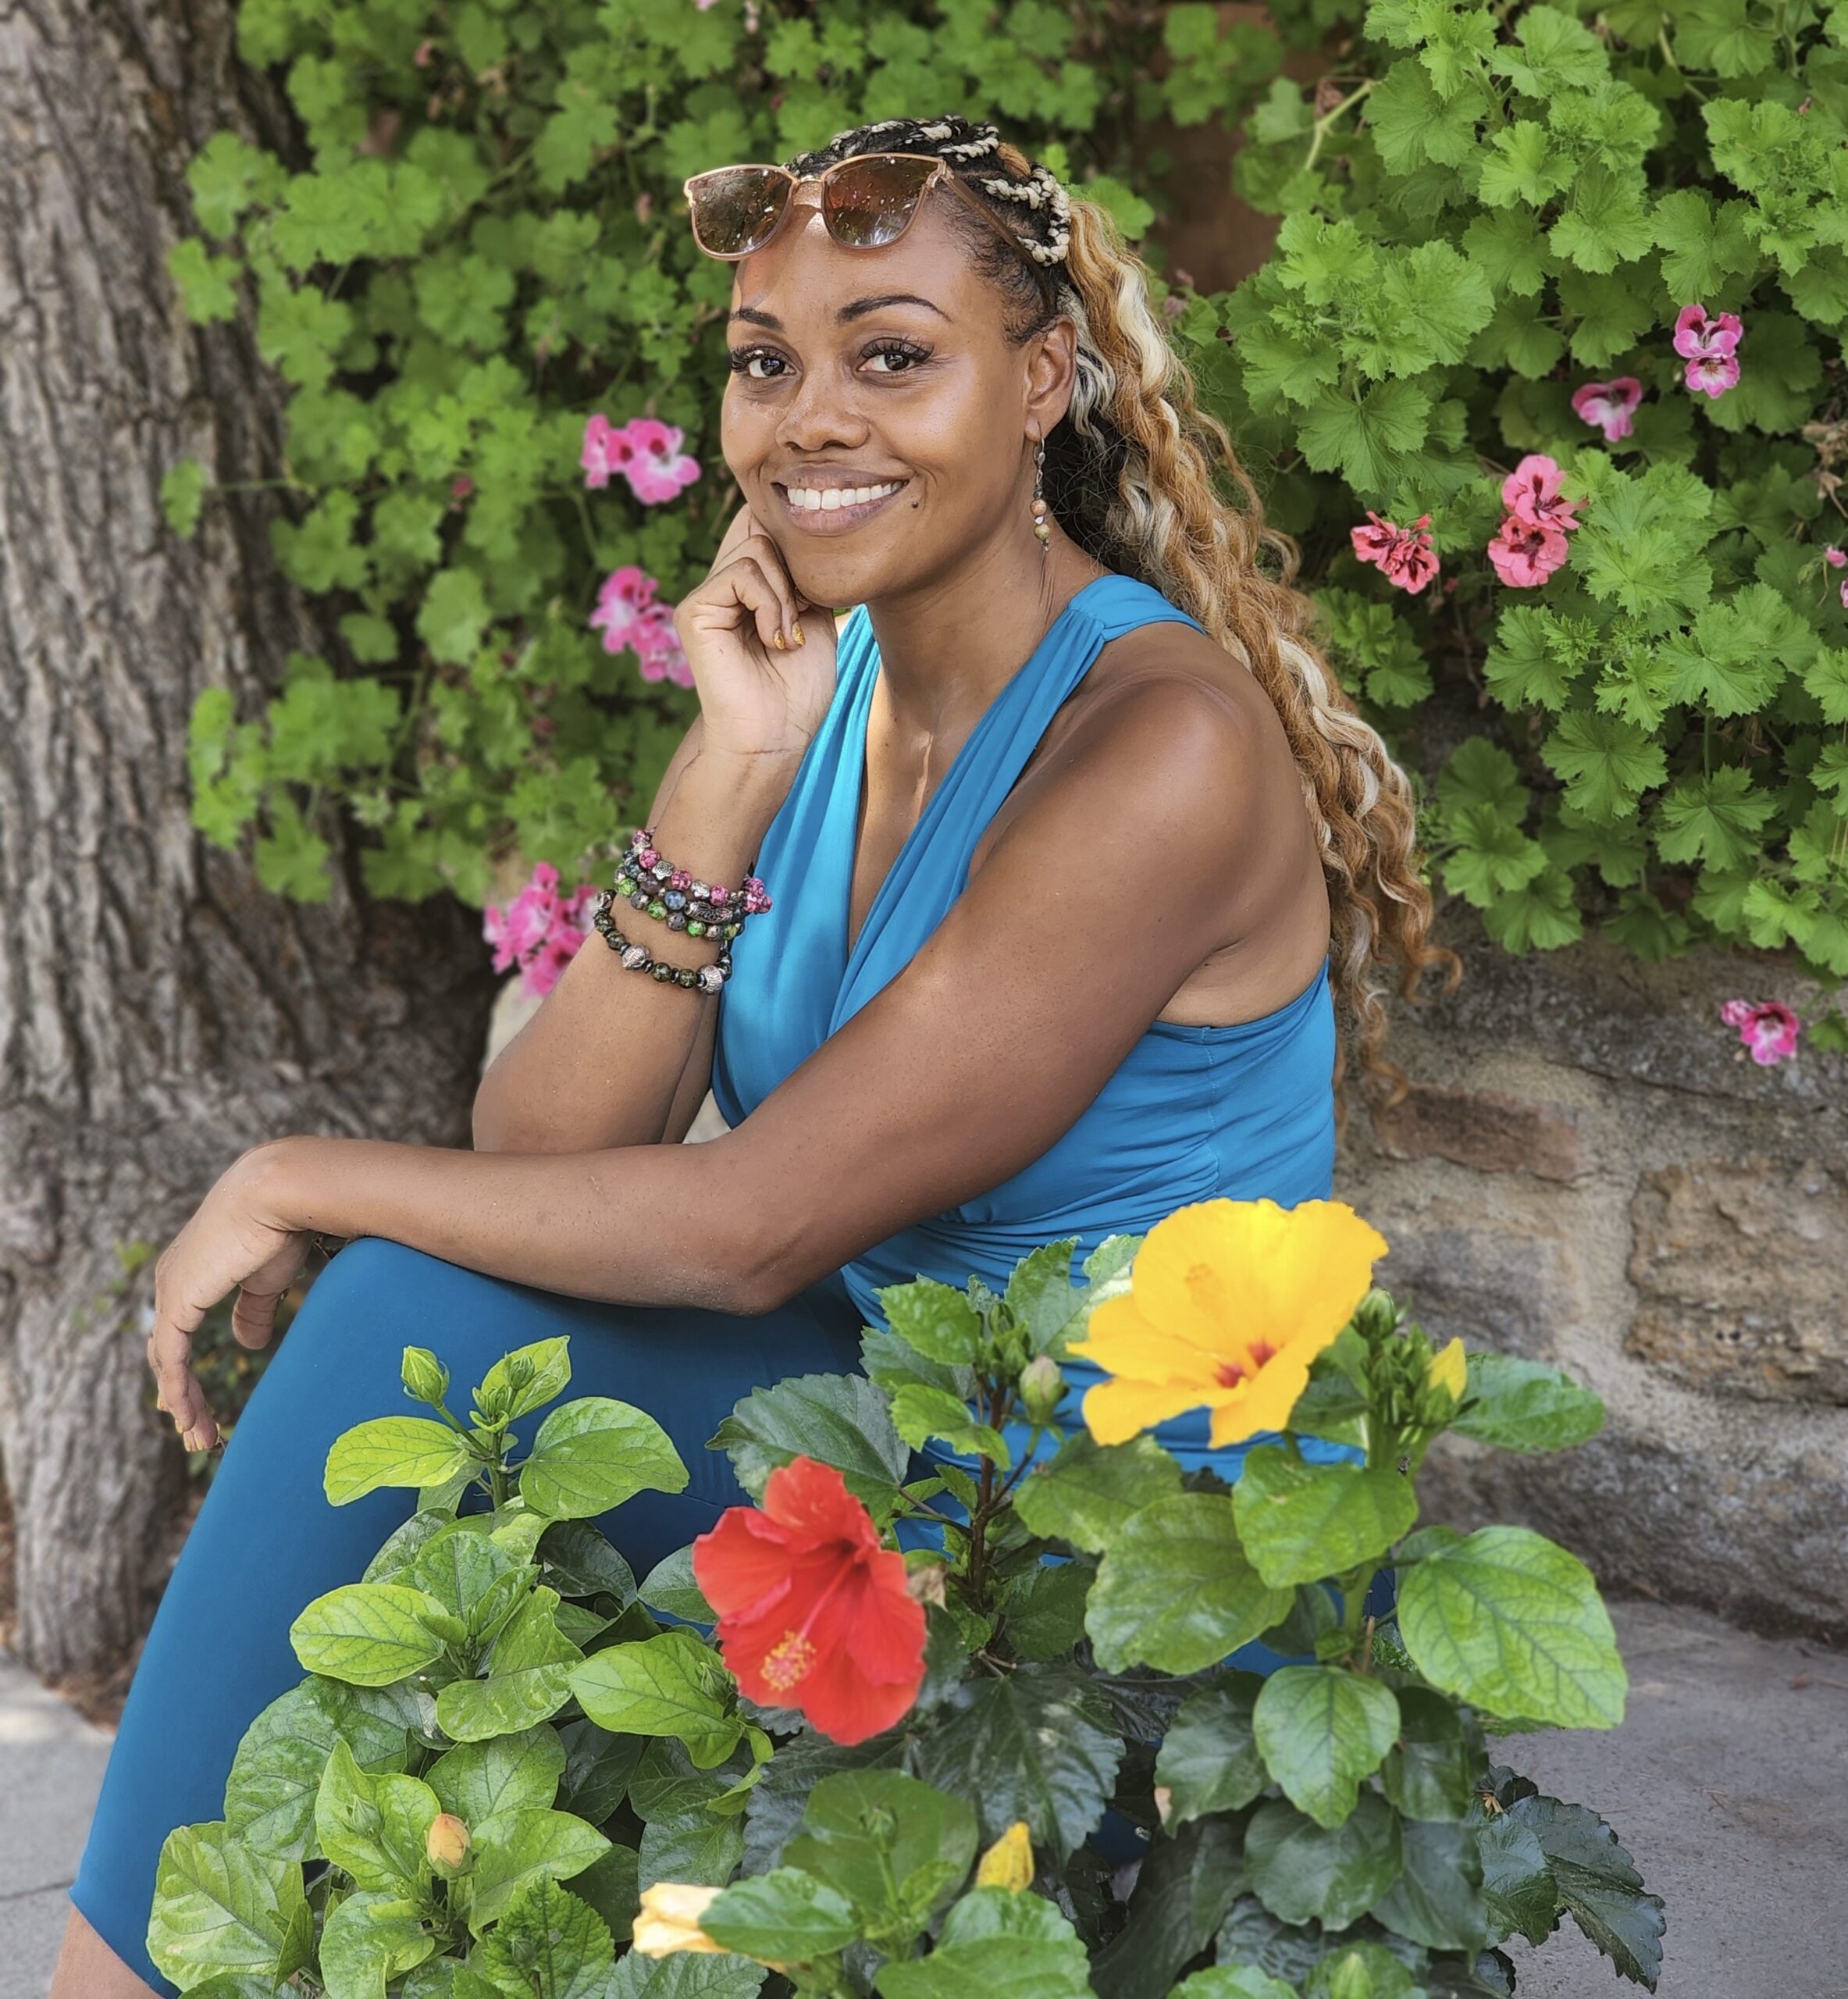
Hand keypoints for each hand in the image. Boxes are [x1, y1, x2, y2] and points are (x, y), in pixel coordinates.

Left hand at [146, 1146, 314, 1451]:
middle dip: (182, 1396)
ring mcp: (170, 1291)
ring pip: (167, 1361)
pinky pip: (172, 1358)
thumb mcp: (266, 1278)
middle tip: (199, 1432)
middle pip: (167, 1352)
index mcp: (191, 1271)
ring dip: (182, 1402)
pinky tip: (189, 1416)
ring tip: (199, 1435)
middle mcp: (172, 1280)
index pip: (179, 1332)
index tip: (201, 1407)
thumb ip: (252, 1311)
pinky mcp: (177, 1302)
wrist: (280, 1192)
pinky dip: (179, 1390)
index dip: (187, 1372)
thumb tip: (249, 1344)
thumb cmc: (282, 1225)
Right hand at [674, 501, 840, 762]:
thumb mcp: (815, 617)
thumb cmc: (798, 691)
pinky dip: (770, 604)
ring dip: (787, 594)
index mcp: (748, 585)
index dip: (794, 535)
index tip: (816, 588)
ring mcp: (706, 596)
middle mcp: (723, 584)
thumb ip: (804, 572)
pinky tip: (774, 640)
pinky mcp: (694, 611)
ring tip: (788, 637)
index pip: (763, 523)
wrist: (776, 738)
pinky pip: (741, 572)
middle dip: (798, 569)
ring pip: (757, 546)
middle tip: (803, 618)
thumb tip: (799, 528)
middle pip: (763, 526)